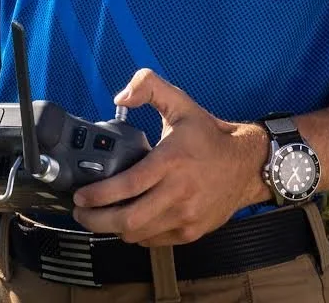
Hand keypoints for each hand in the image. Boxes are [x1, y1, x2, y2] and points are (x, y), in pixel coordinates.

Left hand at [71, 69, 266, 246]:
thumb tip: (121, 96)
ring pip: (139, 234)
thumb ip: (148, 87)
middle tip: (80, 212)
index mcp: (171, 161)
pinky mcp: (192, 231)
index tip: (80, 195)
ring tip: (98, 218)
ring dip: (113, 230)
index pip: (128, 185)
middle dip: (96, 220)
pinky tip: (127, 222)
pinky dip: (136, 235)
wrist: (248, 165)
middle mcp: (179, 192)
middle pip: (128, 219)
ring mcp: (186, 216)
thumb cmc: (210, 136)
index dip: (98, 195)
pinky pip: (155, 241)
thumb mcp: (181, 102)